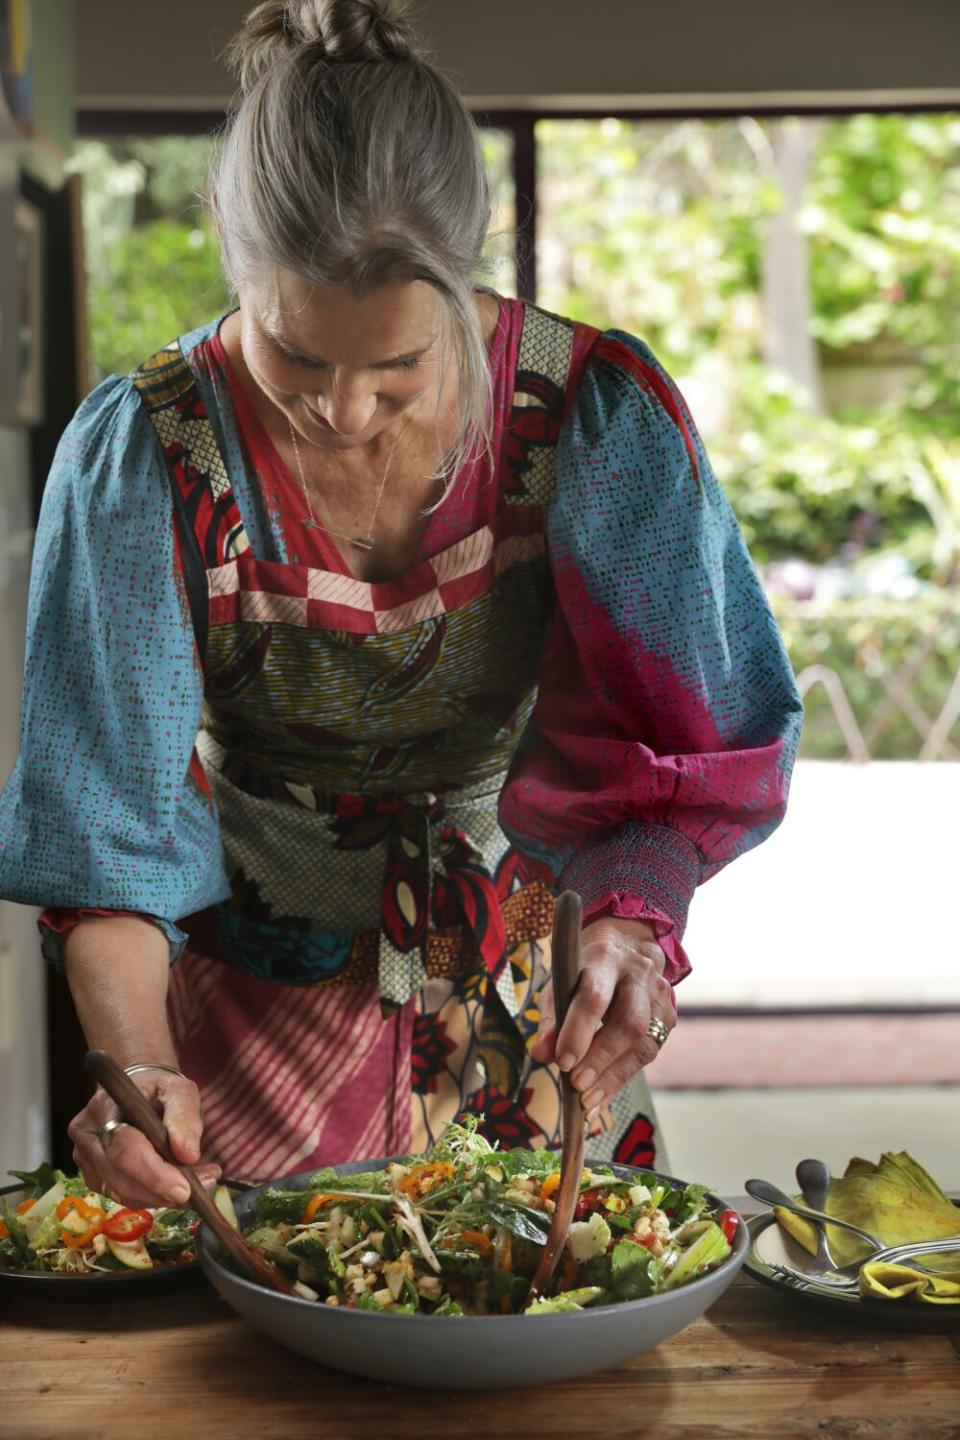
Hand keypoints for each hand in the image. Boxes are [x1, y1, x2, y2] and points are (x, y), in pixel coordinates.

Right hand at [68, 1070, 220, 1208]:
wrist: (136, 1090)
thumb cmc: (157, 1088)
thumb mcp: (178, 1089)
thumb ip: (184, 1117)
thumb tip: (188, 1155)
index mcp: (103, 1109)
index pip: (124, 1149)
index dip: (154, 1174)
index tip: (184, 1189)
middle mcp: (88, 1137)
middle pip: (121, 1179)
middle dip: (162, 1191)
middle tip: (198, 1192)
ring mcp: (87, 1161)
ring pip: (124, 1193)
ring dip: (162, 1197)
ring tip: (197, 1187)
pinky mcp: (96, 1177)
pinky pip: (125, 1196)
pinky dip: (154, 1197)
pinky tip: (178, 1187)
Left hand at [529, 916, 674, 1121]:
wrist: (629, 946)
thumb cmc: (586, 970)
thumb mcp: (562, 982)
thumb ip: (550, 1018)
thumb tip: (540, 1054)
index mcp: (604, 958)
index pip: (594, 997)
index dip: (578, 1031)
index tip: (562, 1062)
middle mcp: (638, 975)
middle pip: (628, 1022)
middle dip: (600, 1058)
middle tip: (577, 1085)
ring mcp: (659, 995)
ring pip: (644, 1041)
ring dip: (613, 1075)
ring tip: (587, 1100)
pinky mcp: (669, 1015)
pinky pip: (650, 1052)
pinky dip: (622, 1077)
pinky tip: (602, 1095)